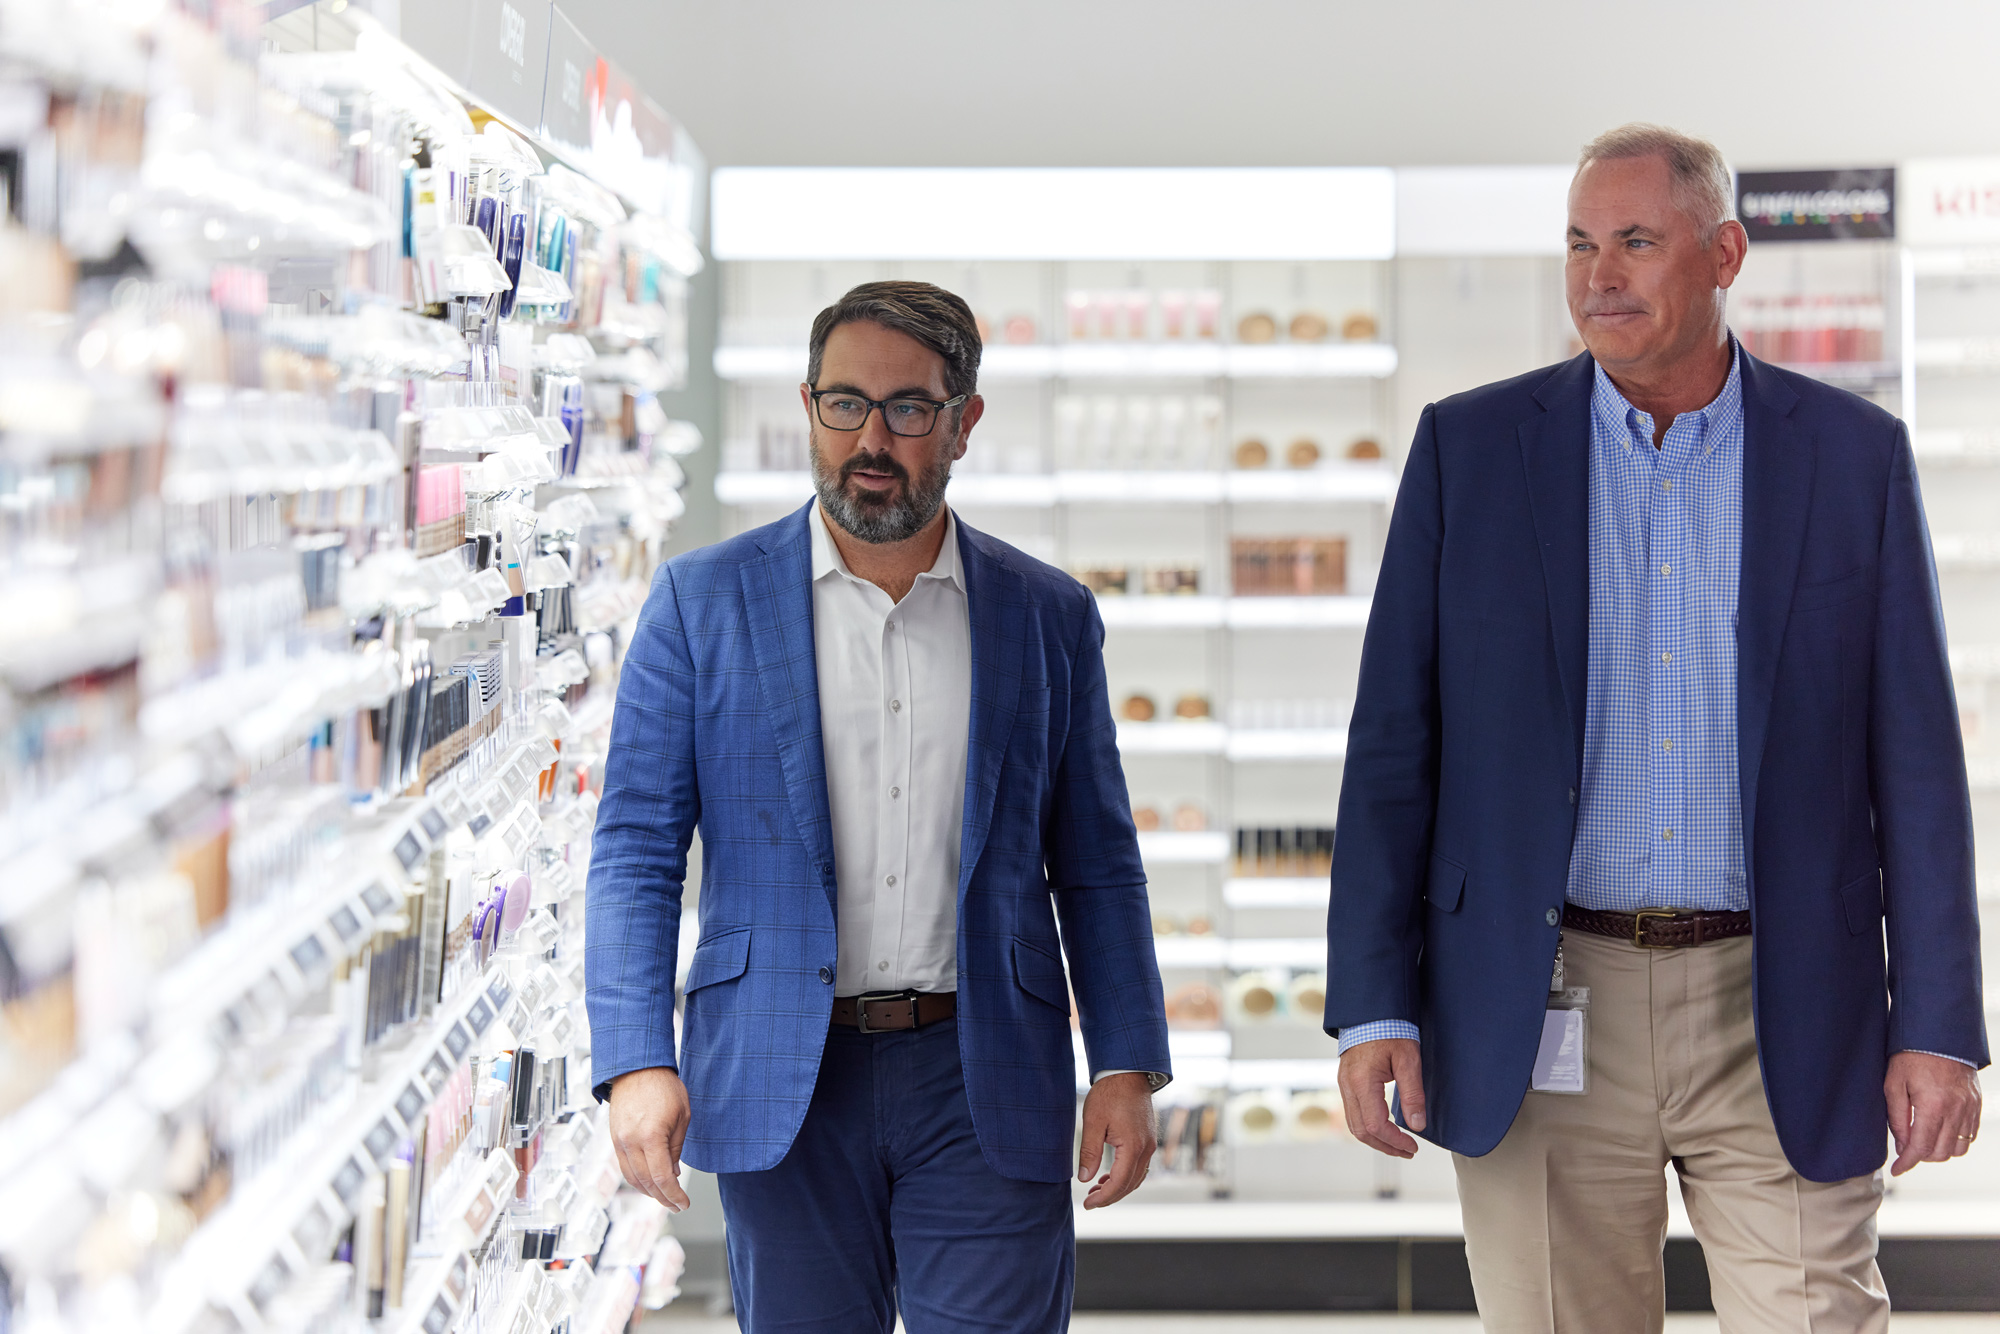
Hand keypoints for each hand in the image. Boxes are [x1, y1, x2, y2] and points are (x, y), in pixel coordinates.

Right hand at [609, 1066, 691, 1210]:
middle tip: (677, 1205)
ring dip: (648, 1192)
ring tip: (665, 1197)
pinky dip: (637, 1180)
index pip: (661, 1178)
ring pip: (632, 1179)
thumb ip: (676, 1148)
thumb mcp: (682, 1116)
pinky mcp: (614, 1139)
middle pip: (646, 1183)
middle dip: (663, 1198)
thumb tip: (672, 1174)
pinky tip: (649, 1182)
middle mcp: (630, 1142)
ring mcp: (619, 1141)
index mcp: (651, 1136)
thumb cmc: (663, 1087)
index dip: (674, 1195)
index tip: (684, 1203)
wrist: (637, 1067)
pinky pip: (624, 1168)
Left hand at [1078, 1073, 1157, 1208]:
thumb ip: (1089, 1152)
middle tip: (1090, 1201)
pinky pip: (1139, 1166)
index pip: (1119, 1183)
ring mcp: (1149, 1144)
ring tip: (1097, 1191)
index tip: (1088, 1204)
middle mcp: (1146, 1148)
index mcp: (1133, 1146)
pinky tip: (1109, 1175)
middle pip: (1130, 1184)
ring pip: (1137, 1177)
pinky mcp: (1147, 1138)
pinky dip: (1126, 1176)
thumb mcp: (1093, 1122)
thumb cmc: (1109, 1094)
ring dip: (1119, 1187)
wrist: (1127, 1073)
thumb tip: (1084, 1178)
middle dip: (1111, 1196)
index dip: (1104, 1197)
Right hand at [1337, 1037, 1426, 1158]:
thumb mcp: (1408, 1059)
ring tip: (1397, 1145)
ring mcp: (1344, 1084)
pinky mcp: (1345, 1082)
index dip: (1395, 1141)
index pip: (1376, 1125)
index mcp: (1362, 1082)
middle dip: (1385, 1146)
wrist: (1370, 1011)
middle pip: (1361, 1131)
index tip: (1413, 1146)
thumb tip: (1417, 1125)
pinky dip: (1368, 1127)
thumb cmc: (1390, 1030)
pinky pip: (1352, 1113)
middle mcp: (1348, 1086)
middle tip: (1408, 1151)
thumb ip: (1413, 1094)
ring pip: (1353, 1125)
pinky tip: (1384, 1127)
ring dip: (1375, 1139)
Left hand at [1886, 1051, 1981, 1176]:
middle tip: (1907, 1148)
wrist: (1939, 1035)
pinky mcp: (1977, 1104)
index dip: (1907, 1162)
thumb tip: (1902, 1144)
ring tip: (1923, 1139)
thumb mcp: (1893, 1084)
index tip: (1898, 1169)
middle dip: (1922, 1156)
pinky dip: (1955, 1140)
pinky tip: (1940, 1131)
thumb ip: (1897, 1117)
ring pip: (1958, 1148)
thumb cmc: (1911, 1056)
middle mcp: (1956, 1111)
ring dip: (1940, 1151)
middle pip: (1941, 1153)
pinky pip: (1970, 1135)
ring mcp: (1970, 1108)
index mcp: (1933, 1106)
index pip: (1921, 1147)